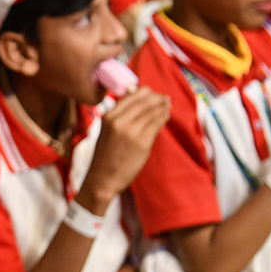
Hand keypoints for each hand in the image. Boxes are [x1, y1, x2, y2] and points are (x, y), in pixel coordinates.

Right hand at [77, 87, 171, 212]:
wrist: (103, 178)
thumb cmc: (106, 154)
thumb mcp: (107, 130)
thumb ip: (120, 116)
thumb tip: (138, 101)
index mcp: (108, 116)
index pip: (130, 96)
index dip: (144, 93)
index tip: (152, 93)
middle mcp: (119, 121)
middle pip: (143, 102)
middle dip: (156, 98)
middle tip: (165, 98)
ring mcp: (131, 132)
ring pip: (152, 112)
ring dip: (162, 107)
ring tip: (167, 106)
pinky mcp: (142, 143)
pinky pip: (156, 124)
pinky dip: (163, 117)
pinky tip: (166, 116)